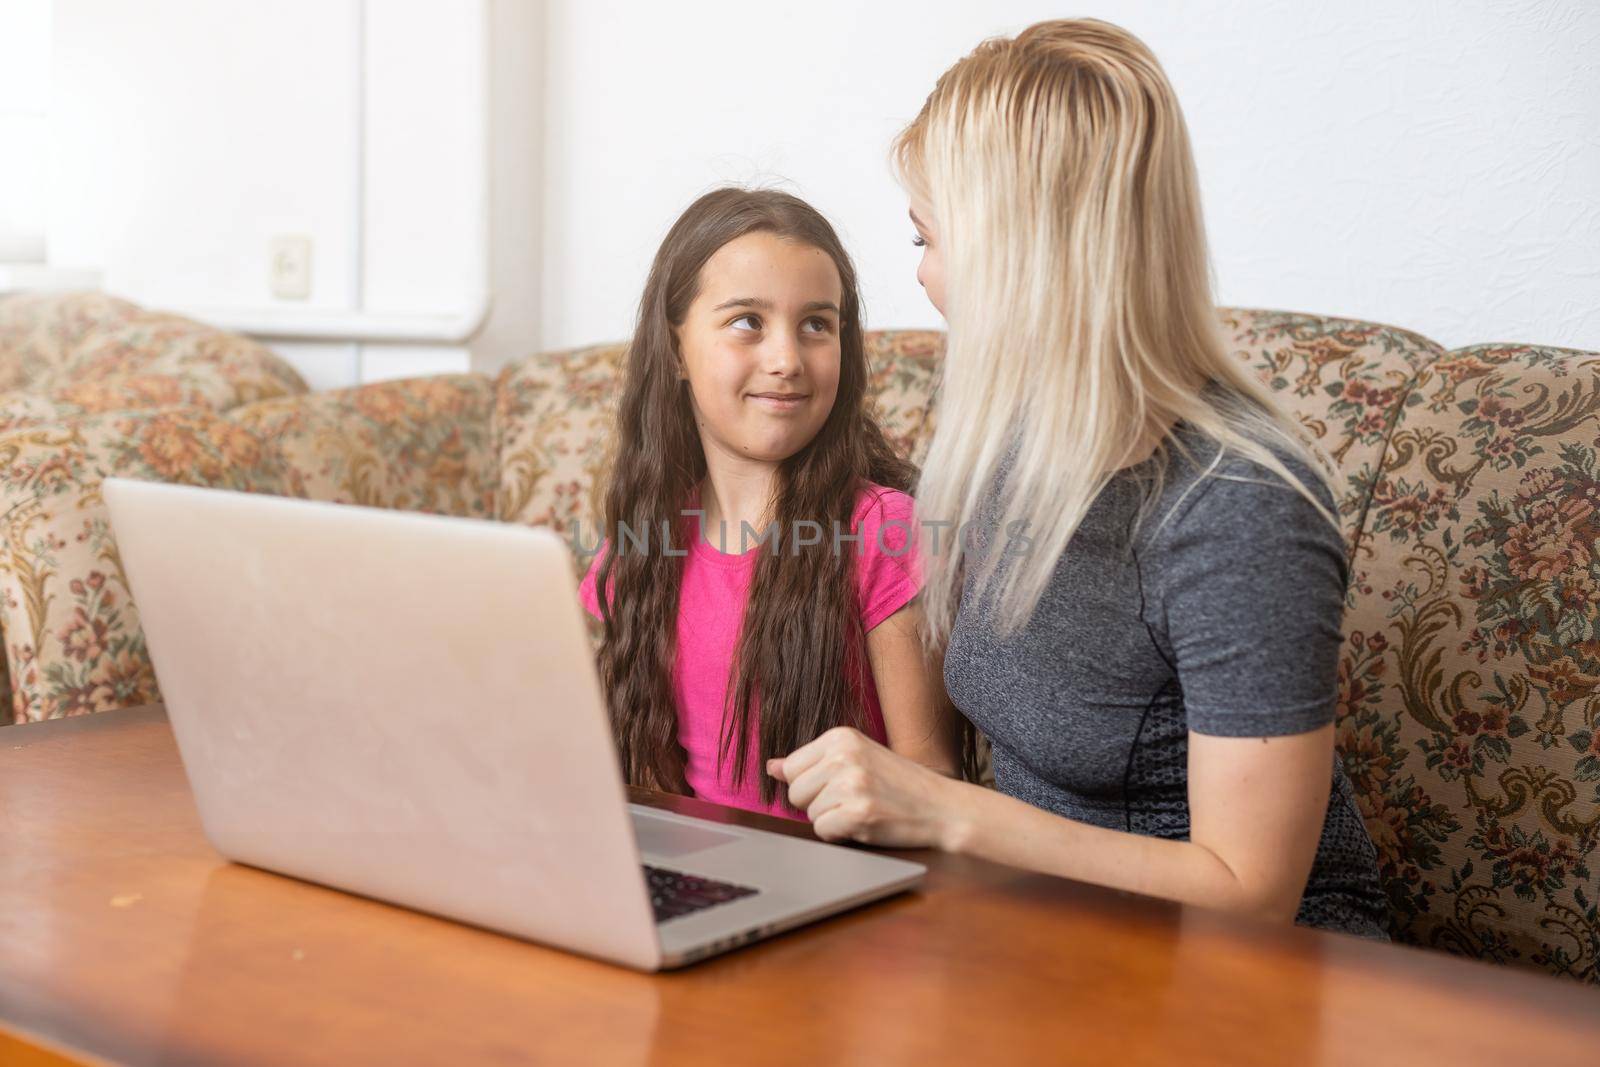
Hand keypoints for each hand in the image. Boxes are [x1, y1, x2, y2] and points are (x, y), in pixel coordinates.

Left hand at [766, 727, 963, 847]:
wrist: (942, 807)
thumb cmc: (899, 784)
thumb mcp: (857, 758)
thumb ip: (813, 762)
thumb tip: (771, 767)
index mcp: (840, 736)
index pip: (792, 767)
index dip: (812, 784)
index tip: (841, 784)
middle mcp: (842, 756)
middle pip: (795, 792)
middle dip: (819, 803)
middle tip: (855, 798)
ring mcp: (850, 784)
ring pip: (809, 814)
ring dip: (833, 819)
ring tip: (864, 808)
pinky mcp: (856, 813)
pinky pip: (823, 832)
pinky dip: (840, 834)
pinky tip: (866, 823)